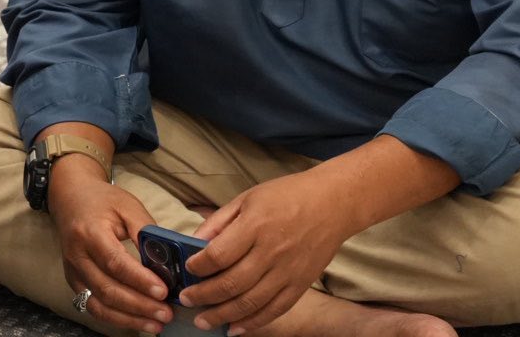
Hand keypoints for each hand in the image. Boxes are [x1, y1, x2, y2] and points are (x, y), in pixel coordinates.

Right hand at [47, 164, 172, 333]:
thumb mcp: (128, 206)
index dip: (140, 280)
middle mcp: (77, 255)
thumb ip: (146, 231)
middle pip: (107, 288)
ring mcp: (73, 271)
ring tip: (156, 324)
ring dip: (129, 318)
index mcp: (90, 232)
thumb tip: (166, 261)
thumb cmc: (102, 201)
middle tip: (166, 313)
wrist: (70, 197)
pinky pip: (93, 307)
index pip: (115, 262)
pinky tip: (137, 322)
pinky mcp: (74, 281)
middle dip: (139, 305)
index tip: (164, 291)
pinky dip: (116, 319)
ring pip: (98, 304)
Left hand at [179, 169, 354, 334]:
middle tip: (185, 300)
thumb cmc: (286, 195)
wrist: (333, 203)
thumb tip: (193, 242)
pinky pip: (275, 310)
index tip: (187, 269)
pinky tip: (234, 329)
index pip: (219, 255)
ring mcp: (289, 272)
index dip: (198, 266)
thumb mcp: (246, 198)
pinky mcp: (302, 284)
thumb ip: (218, 221)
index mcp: (254, 226)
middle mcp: (271, 252)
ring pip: (251, 302)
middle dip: (203, 296)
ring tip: (203, 321)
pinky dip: (253, 323)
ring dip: (223, 316)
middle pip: (232, 283)